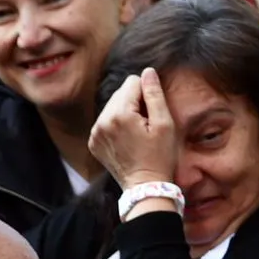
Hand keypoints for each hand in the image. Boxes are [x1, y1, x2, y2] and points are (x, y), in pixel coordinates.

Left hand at [88, 68, 179, 191]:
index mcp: (120, 114)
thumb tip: (147, 72)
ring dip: (125, 113)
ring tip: (137, 133)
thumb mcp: (164, 124)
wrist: (146, 187)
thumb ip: (155, 94)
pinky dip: (116, 125)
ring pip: (112, 106)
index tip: (152, 114)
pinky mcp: (93, 142)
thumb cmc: (160, 157)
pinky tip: (127, 139)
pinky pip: (105, 121)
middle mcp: (102, 121)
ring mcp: (95, 133)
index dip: (147, 94)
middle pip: (120, 93)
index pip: (133, 82)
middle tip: (146, 125)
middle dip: (135, 103)